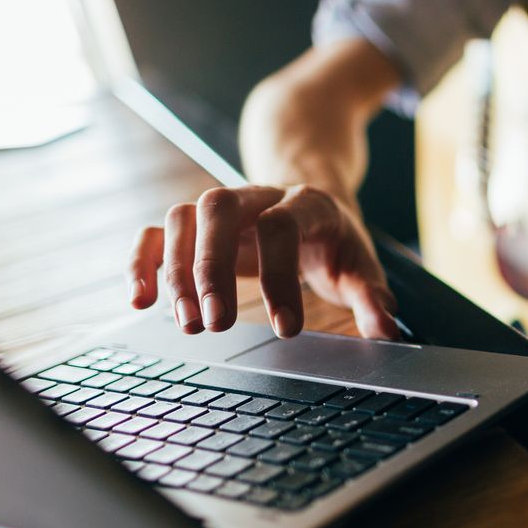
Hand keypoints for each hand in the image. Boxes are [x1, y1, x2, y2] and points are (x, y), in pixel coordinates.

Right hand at [128, 184, 400, 339]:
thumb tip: (387, 332)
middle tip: (218, 325)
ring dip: (178, 271)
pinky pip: (157, 233)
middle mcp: (257, 196)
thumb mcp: (361, 265)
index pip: (283, 225)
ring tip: (189, 324)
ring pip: (184, 217)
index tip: (288, 331)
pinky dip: (143, 262)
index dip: (282, 277)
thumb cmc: (335, 241)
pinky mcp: (195, 226)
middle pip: (220, 209)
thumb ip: (373, 298)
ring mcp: (221, 207)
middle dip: (213, 267)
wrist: (309, 196)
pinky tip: (140, 301)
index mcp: (306, 203)